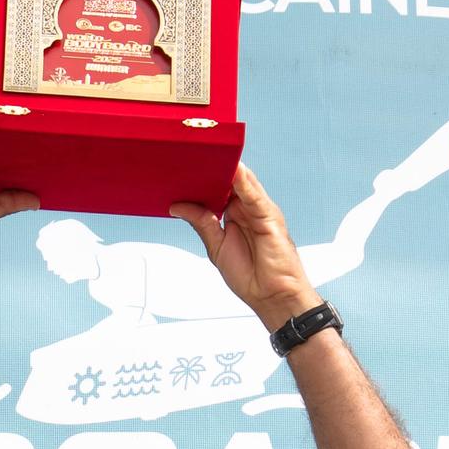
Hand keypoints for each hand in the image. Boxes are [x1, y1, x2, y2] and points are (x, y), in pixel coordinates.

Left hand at [170, 162, 319, 329]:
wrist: (271, 297)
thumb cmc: (250, 276)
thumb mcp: (216, 247)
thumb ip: (201, 223)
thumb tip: (177, 205)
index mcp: (236, 214)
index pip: (219, 188)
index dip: (203, 178)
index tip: (183, 166)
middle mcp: (248, 209)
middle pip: (230, 182)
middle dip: (213, 169)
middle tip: (192, 154)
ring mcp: (260, 212)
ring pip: (243, 184)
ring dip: (227, 169)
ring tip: (210, 152)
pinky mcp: (270, 218)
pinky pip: (255, 197)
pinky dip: (245, 183)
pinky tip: (234, 171)